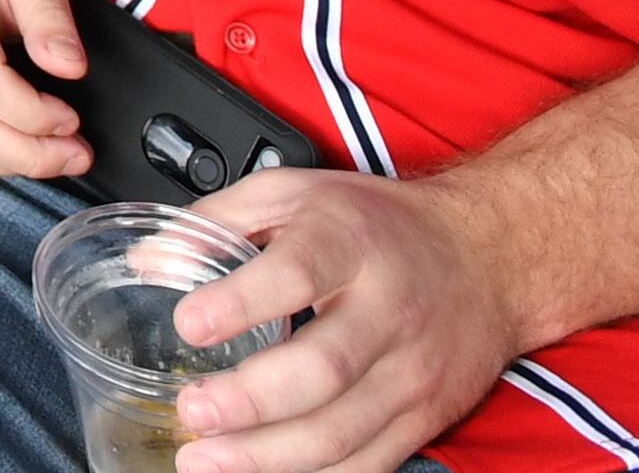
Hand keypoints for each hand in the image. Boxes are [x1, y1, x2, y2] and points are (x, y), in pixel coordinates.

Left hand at [160, 167, 526, 472]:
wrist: (488, 258)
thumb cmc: (380, 225)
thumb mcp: (297, 192)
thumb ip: (218, 221)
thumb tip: (150, 261)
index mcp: (351, 241)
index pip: (296, 274)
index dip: (238, 303)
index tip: (188, 323)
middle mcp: (389, 309)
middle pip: (323, 369)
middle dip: (249, 402)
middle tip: (191, 412)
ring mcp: (411, 371)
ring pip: (342, 430)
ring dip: (267, 456)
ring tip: (203, 460)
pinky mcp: (424, 417)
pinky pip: (367, 462)